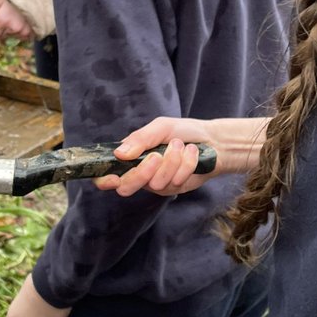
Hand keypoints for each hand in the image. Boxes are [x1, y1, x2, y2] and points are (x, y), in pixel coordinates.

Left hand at [0, 0, 32, 41]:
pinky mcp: (32, 34)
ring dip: (12, 29)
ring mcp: (23, 32)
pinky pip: (22, 37)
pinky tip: (25, 21)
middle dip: (1, 29)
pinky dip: (22, 31)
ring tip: (18, 16)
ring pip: (11, 36)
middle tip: (7, 16)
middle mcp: (12, 28)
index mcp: (2, 20)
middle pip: (0, 37)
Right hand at [94, 118, 217, 196]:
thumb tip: (119, 153)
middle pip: (127, 187)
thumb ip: (140, 139)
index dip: (104, 180)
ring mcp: (157, 183)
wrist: (213, 140)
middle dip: (142, 172)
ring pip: (156, 183)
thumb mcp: (160, 127)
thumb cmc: (183, 131)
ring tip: (181, 146)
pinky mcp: (174, 188)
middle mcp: (140, 173)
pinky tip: (192, 153)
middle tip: (157, 155)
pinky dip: (187, 163)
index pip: (107, 175)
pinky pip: (176, 180)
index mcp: (130, 156)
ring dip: (172, 160)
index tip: (113, 178)